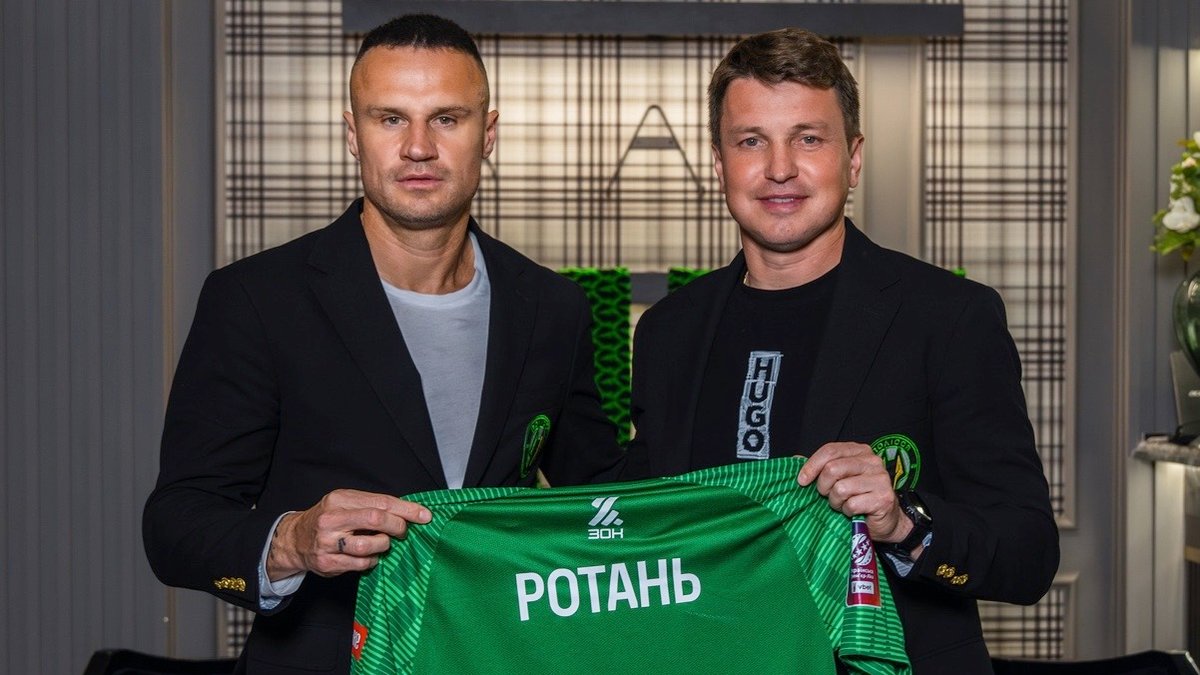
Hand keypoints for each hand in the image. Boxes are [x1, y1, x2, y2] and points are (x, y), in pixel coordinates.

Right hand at [266, 489, 430, 579]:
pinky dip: (372, 560)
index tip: (424, 515)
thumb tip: (409, 512)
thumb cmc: (330, 519)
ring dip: (384, 545)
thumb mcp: (346, 503)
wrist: (295, 539)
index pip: (380, 502)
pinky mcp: (327, 563)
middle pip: (375, 520)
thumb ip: (373, 505)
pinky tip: (370, 556)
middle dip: (398, 526)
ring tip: (383, 543)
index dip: (406, 509)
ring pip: (369, 545)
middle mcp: (331, 519)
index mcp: (339, 500)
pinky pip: (361, 563)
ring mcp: (327, 543)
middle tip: (404, 532)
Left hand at [797, 442, 910, 544]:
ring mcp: (880, 479)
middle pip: (832, 469)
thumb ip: (821, 467)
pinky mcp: (883, 498)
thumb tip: (795, 459)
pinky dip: (847, 512)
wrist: (886, 521)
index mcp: (860, 451)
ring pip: (840, 488)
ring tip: (843, 504)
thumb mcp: (839, 478)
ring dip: (836, 502)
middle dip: (823, 487)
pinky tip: (854, 512)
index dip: (812, 465)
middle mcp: (872, 461)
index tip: (802, 480)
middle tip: (828, 496)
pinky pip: (851, 504)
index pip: (830, 450)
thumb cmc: (859, 497)